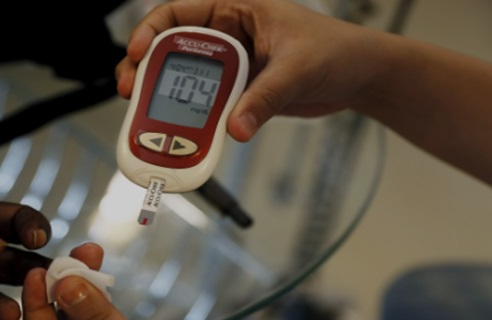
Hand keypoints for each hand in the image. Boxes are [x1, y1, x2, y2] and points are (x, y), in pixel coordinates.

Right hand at [115, 0, 388, 141]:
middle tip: (132, 92)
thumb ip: (265, 98)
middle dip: (146, 70)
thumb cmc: (337, 51)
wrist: (359, 78)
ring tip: (147, 119)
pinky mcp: (238, 94)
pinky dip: (192, 122)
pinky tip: (183, 136)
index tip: (137, 51)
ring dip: (164, 101)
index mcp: (236, 10)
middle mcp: (227, 37)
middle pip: (171, 51)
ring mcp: (230, 68)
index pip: (179, 13)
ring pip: (184, 83)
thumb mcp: (298, 69)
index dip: (151, 30)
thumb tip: (235, 127)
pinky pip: (206, 107)